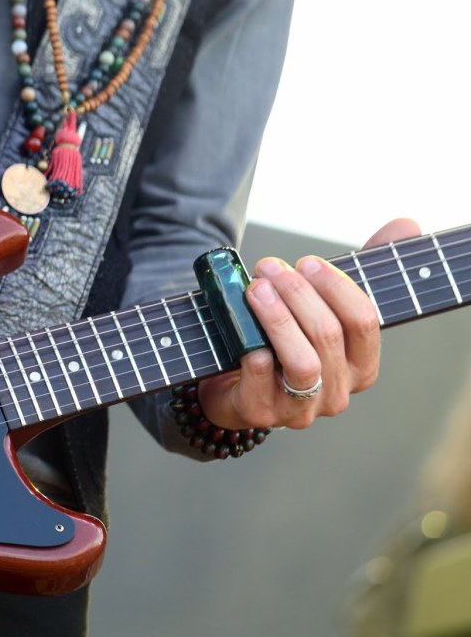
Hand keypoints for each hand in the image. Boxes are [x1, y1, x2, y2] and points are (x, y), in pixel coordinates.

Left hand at [197, 218, 421, 430]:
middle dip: (298, 294)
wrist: (231, 385)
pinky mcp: (260, 413)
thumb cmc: (284, 343)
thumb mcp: (320, 308)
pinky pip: (261, 380)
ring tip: (255, 288)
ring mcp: (300, 408)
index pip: (364, 323)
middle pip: (328, 335)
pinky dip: (253, 349)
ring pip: (301, 361)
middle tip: (269, 267)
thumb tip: (405, 223)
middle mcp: (336, 392)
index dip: (336, 287)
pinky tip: (241, 328)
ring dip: (277, 317)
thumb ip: (356, 271)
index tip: (307, 262)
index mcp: (360, 366)